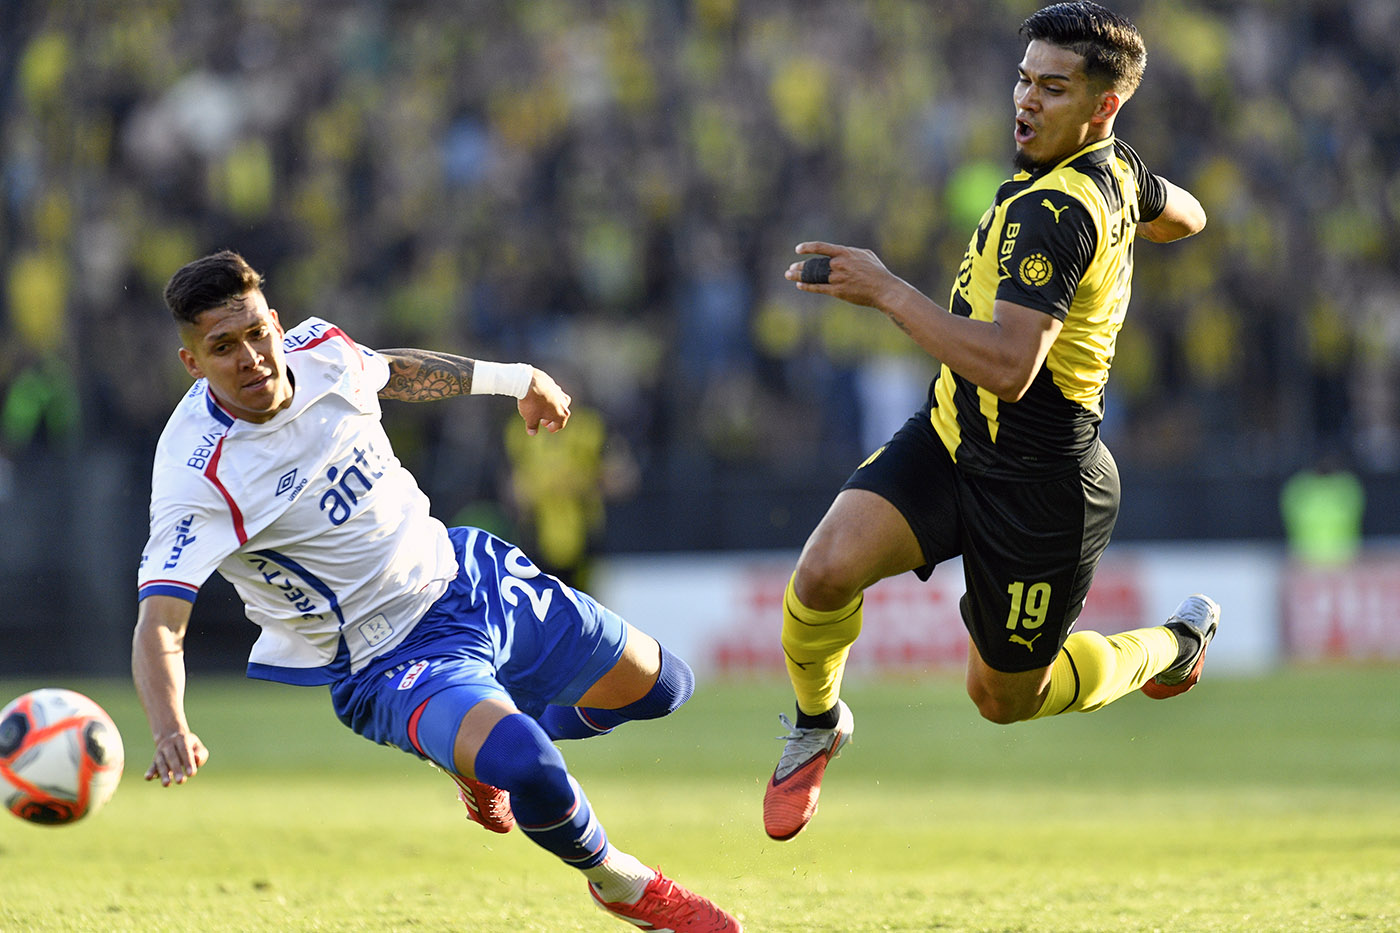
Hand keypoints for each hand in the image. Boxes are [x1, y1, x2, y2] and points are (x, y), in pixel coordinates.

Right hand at [146, 730, 209, 786]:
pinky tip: (148, 778)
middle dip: (176, 770)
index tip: (192, 774)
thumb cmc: (190, 747)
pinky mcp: (154, 760)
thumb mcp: (198, 747)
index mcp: (181, 739)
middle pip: (172, 757)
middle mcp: (168, 745)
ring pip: (161, 763)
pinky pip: (152, 766)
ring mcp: (160, 752)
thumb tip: (197, 760)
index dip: (188, 762)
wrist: (172, 738)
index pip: (185, 751)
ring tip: (167, 784)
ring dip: (163, 774)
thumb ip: (200, 754)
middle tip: (181, 781)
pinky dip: (150, 772)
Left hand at [517, 367, 571, 434]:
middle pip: (562, 413)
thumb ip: (532, 427)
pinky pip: (553, 392)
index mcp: (561, 414)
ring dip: (553, 407)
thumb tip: (532, 433)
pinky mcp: (552, 383)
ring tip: (544, 408)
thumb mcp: (530, 418)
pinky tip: (540, 398)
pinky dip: (548, 397)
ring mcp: (559, 392)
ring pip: (560, 401)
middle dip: (553, 418)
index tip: (548, 429)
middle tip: (543, 421)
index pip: (560, 424)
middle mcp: (563, 403)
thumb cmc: (531, 403)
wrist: (528, 382)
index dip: (553, 428)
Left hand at [784, 241, 898, 308]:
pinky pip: (818, 288)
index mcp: (845, 253)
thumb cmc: (877, 272)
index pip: (821, 248)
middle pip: (814, 264)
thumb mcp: (866, 255)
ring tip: (789, 275)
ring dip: (799, 276)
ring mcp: (837, 278)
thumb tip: (842, 253)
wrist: (884, 289)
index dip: (808, 247)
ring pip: (813, 276)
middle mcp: (838, 265)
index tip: (798, 249)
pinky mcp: (838, 291)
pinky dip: (807, 286)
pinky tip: (799, 285)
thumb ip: (851, 252)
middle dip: (800, 266)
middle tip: (790, 267)